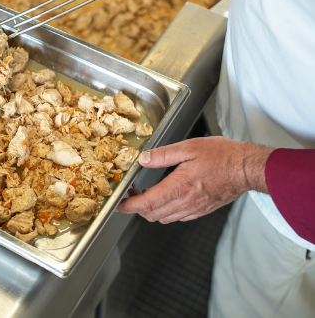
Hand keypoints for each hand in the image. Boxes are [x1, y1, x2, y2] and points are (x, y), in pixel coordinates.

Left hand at [116, 137, 272, 222]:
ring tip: (147, 193)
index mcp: (180, 187)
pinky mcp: (202, 210)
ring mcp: (195, 209)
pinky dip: (166, 211)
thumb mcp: (189, 147)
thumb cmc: (222, 155)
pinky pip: (178, 217)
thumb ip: (163, 155)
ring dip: (151, 210)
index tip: (118, 203)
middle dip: (137, 207)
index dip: (129, 206)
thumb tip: (143, 160)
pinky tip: (167, 197)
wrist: (247, 168)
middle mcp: (187, 202)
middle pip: (153, 214)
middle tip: (132, 193)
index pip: (147, 203)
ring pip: (164, 218)